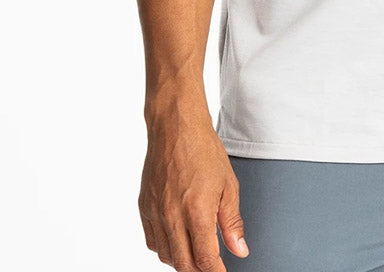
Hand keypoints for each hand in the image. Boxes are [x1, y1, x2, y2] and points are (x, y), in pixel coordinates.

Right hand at [139, 101, 249, 269]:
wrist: (176, 127)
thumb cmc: (204, 150)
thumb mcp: (229, 185)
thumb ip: (232, 222)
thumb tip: (239, 250)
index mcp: (196, 211)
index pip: (205, 259)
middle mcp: (172, 215)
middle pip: (183, 264)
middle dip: (199, 271)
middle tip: (211, 266)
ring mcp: (155, 212)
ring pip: (166, 255)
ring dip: (182, 261)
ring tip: (196, 253)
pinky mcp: (144, 207)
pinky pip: (152, 241)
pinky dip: (165, 248)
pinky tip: (177, 240)